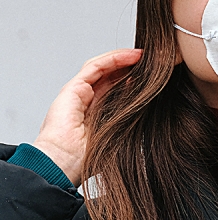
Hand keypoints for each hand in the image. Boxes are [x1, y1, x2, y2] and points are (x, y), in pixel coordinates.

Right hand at [33, 49, 141, 185]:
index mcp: (95, 111)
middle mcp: (85, 100)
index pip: (115, 87)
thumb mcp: (117, 131)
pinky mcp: (72, 88)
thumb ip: (128, 115)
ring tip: (142, 55)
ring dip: (123, 58)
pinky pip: (95, 66)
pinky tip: (130, 56)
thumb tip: (147, 101)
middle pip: (109, 75)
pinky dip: (113, 58)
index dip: (132, 78)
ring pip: (102, 67)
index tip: (152, 74)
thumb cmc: (86, 158)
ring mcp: (77, 93)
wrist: (62, 164)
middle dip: (129, 65)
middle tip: (150, 60)